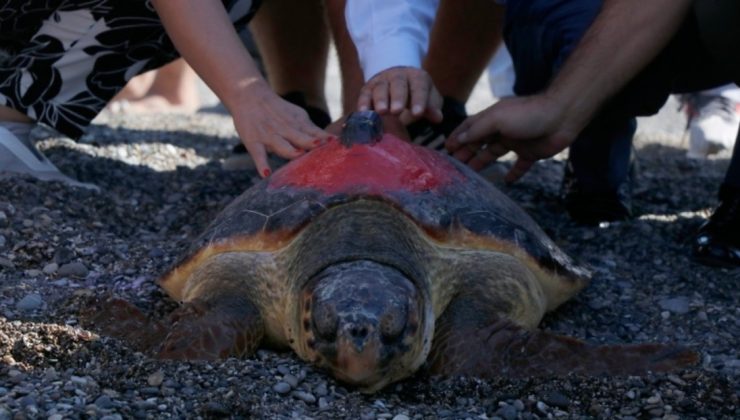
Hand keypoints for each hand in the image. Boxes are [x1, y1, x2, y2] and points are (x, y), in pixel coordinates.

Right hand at [230, 81, 331, 176]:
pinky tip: (266, 174)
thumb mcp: (296, 115)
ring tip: (298, 154)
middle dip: (311, 143)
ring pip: (282, 145)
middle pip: (300, 138)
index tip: (335, 144)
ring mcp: (269, 136)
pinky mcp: (254, 142)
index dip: (324, 139)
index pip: (314, 132)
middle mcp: (285, 130)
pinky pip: (258, 155)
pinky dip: (262, 164)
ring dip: (291, 151)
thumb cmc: (277, 111)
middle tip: (321, 146)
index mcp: (298, 123)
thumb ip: (310, 130)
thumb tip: (328, 143)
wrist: (249, 95)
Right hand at [358, 66, 442, 124]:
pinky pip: (364, 94)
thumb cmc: (415, 93)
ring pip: (380, 88)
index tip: (418, 113)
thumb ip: (432, 107)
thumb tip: (438, 118)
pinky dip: (363, 102)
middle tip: (397, 111)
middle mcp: (399, 76)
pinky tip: (363, 112)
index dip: (419, 100)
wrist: (397, 77)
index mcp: (417, 78)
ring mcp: (382, 81)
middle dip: (397, 98)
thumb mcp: (428, 98)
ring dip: (380, 100)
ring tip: (382, 112)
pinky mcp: (368, 88)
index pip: (419, 87)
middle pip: (398, 84)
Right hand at [446, 94, 581, 182]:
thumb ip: (477, 130)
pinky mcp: (531, 153)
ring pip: (494, 154)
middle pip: (479, 143)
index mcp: (492, 118)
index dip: (458, 137)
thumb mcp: (497, 119)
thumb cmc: (527, 115)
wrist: (562, 117)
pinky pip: (519, 166)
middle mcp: (502, 129)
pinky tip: (506, 182)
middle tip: (454, 166)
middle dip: (466, 153)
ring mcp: (516, 141)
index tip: (446, 149)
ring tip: (471, 175)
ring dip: (482, 163)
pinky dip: (512, 174)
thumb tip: (459, 139)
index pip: (470, 128)